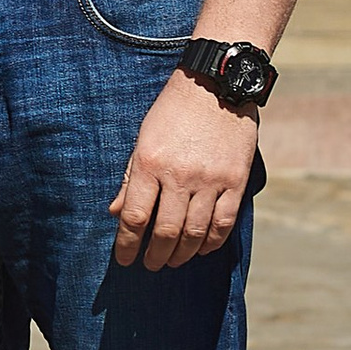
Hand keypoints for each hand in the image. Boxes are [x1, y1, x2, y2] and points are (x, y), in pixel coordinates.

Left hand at [108, 71, 259, 271]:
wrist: (215, 84)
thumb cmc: (172, 111)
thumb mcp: (143, 139)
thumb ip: (131, 178)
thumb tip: (115, 213)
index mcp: (149, 163)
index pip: (134, 217)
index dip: (127, 245)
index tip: (124, 260)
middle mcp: (179, 175)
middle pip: (165, 231)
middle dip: (155, 255)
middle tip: (150, 264)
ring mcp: (210, 180)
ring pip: (195, 233)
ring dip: (182, 254)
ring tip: (173, 260)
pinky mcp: (235, 181)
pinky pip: (224, 223)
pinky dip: (212, 242)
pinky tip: (202, 248)